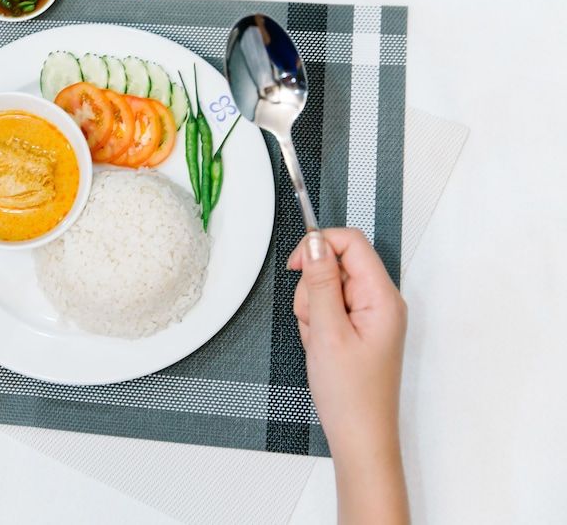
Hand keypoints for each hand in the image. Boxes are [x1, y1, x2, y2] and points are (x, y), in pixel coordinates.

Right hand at [288, 228, 408, 524]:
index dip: (319, 245)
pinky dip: (317, 323)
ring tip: (319, 341)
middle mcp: (381, 301)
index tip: (296, 266)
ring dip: (313, 308)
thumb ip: (321, 282)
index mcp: (382, 297)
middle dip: (313, 288)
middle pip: (337, 263)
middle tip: (315, 323)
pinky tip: (321, 347)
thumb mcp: (327, 332)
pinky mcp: (360, 327)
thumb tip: (315, 242)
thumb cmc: (351, 394)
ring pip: (328, 286)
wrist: (359, 436)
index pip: (351, 243)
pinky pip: (330, 308)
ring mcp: (371, 315)